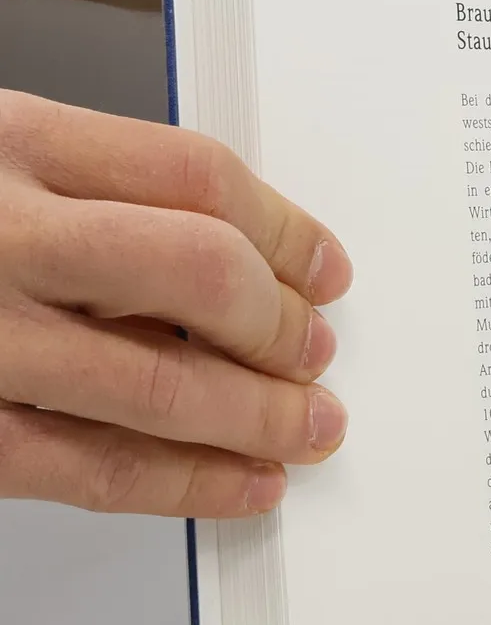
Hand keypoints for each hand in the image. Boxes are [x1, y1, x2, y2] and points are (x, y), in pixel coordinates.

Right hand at [0, 89, 351, 515]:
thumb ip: (84, 189)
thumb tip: (232, 257)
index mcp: (4, 141)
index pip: (193, 176)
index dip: (286, 230)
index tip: (325, 269)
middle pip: (198, 272)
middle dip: (282, 326)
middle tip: (318, 354)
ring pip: (159, 385)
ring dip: (258, 417)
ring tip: (308, 428)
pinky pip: (93, 468)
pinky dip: (187, 483)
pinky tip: (240, 483)